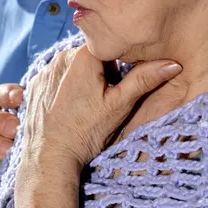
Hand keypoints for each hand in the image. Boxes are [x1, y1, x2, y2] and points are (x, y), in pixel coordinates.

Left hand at [21, 44, 181, 168]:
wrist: (50, 157)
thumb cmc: (87, 131)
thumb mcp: (120, 105)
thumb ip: (145, 79)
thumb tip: (172, 63)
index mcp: (85, 54)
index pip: (109, 49)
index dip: (116, 71)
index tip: (113, 89)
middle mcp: (62, 55)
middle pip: (91, 58)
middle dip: (99, 75)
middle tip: (99, 102)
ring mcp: (45, 69)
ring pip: (72, 68)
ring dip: (80, 81)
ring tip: (81, 108)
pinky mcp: (35, 83)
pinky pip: (54, 78)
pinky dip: (62, 89)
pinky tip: (65, 109)